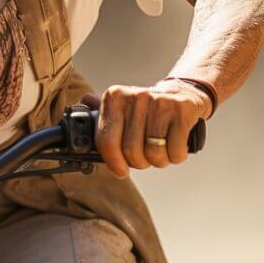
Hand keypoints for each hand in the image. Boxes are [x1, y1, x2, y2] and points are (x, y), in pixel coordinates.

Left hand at [89, 80, 211, 177]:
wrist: (183, 93)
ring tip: (160, 151)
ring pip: (153, 153)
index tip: (120, 169)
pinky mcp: (181, 111)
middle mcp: (135, 97)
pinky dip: (176, 156)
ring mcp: (159, 103)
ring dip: (158, 161)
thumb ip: (100, 113)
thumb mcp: (122, 107)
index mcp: (114, 98)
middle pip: (131, 152)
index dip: (113, 162)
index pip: (106, 141)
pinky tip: (175, 146)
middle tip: (145, 157)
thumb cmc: (147, 110)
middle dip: (139, 162)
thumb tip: (80, 110)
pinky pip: (175, 150)